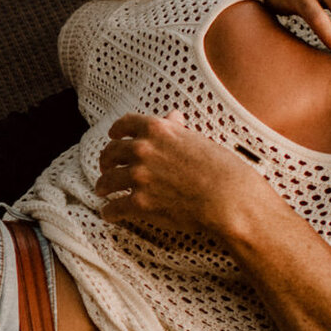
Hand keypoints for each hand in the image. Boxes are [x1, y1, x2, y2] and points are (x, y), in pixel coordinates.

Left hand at [94, 113, 267, 239]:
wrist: (228, 197)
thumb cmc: (220, 167)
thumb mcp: (197, 138)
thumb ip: (178, 129)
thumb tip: (173, 116)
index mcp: (156, 129)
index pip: (124, 124)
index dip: (116, 131)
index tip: (113, 137)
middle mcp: (142, 149)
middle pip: (111, 152)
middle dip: (106, 161)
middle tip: (106, 168)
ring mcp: (138, 176)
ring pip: (107, 180)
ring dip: (102, 186)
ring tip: (102, 191)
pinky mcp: (140, 203)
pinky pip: (115, 208)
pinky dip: (109, 212)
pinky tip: (109, 214)